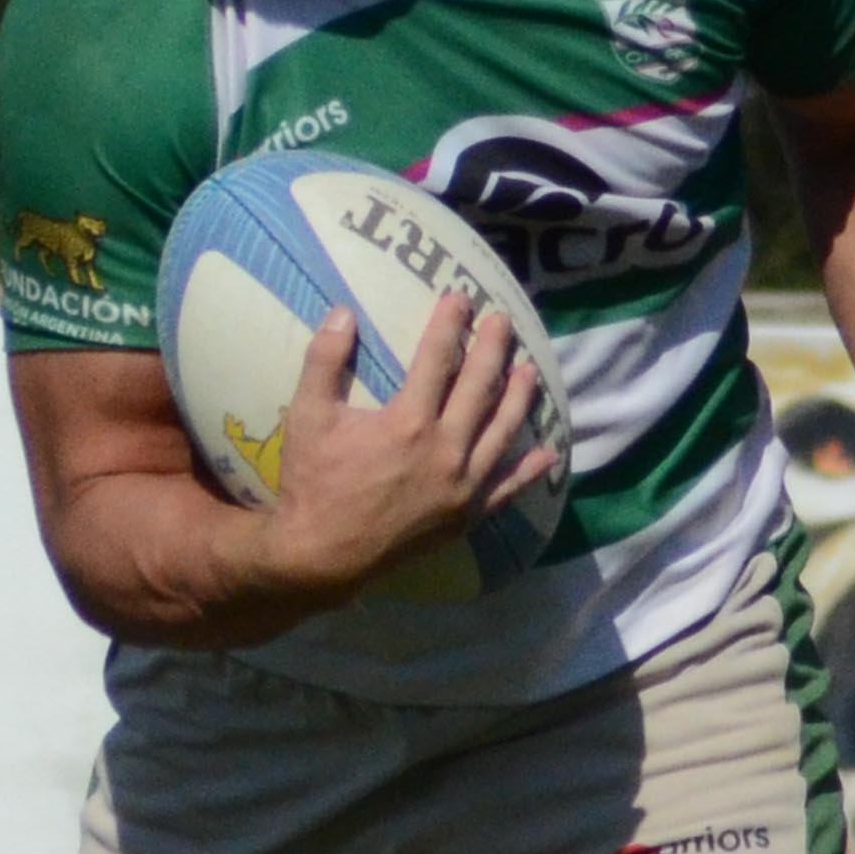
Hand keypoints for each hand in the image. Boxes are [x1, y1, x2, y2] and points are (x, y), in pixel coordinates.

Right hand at [243, 295, 557, 601]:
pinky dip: (529, 471)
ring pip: (503, 431)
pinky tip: (546, 452)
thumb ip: (325, 361)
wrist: (322, 555)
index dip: (449, 324)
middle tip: (502, 322)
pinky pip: (507, 489)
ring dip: (519, 397)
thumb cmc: (313, 483)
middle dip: (492, 349)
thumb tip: (343, 312)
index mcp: (409, 421)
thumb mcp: (307, 417)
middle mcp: (446, 450)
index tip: (459, 298)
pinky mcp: (466, 515)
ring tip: (529, 369)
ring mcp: (462, 485)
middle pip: (480, 387)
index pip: (437, 358)